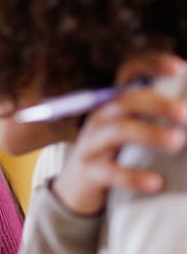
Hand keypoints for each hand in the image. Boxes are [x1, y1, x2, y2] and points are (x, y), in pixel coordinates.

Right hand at [52, 52, 186, 215]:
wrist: (78, 187)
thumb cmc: (120, 154)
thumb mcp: (136, 129)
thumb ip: (160, 117)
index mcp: (118, 102)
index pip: (130, 73)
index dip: (152, 66)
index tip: (180, 68)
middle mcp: (102, 117)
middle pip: (127, 100)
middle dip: (158, 103)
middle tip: (186, 113)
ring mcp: (92, 144)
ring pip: (119, 130)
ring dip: (150, 133)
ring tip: (176, 141)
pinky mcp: (88, 171)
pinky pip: (109, 171)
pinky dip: (133, 177)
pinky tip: (156, 183)